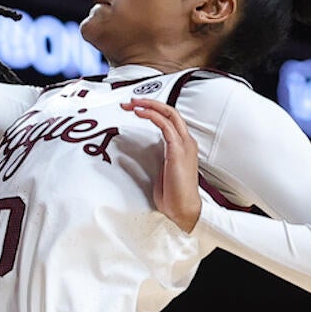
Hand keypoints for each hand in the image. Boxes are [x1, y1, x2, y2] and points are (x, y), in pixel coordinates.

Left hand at [125, 98, 200, 233]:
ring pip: (168, 114)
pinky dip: (151, 115)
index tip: (134, 108)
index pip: (170, 119)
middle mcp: (185, 142)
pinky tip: (139, 113)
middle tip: (129, 102)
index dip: (153, 110)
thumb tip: (125, 156)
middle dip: (149, 102)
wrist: (184, 209)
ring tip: (131, 104)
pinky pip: (165, 125)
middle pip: (170, 112)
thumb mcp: (157, 172)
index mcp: (182, 146)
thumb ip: (147, 160)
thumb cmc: (173, 195)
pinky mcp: (177, 150)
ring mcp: (184, 145)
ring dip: (148, 105)